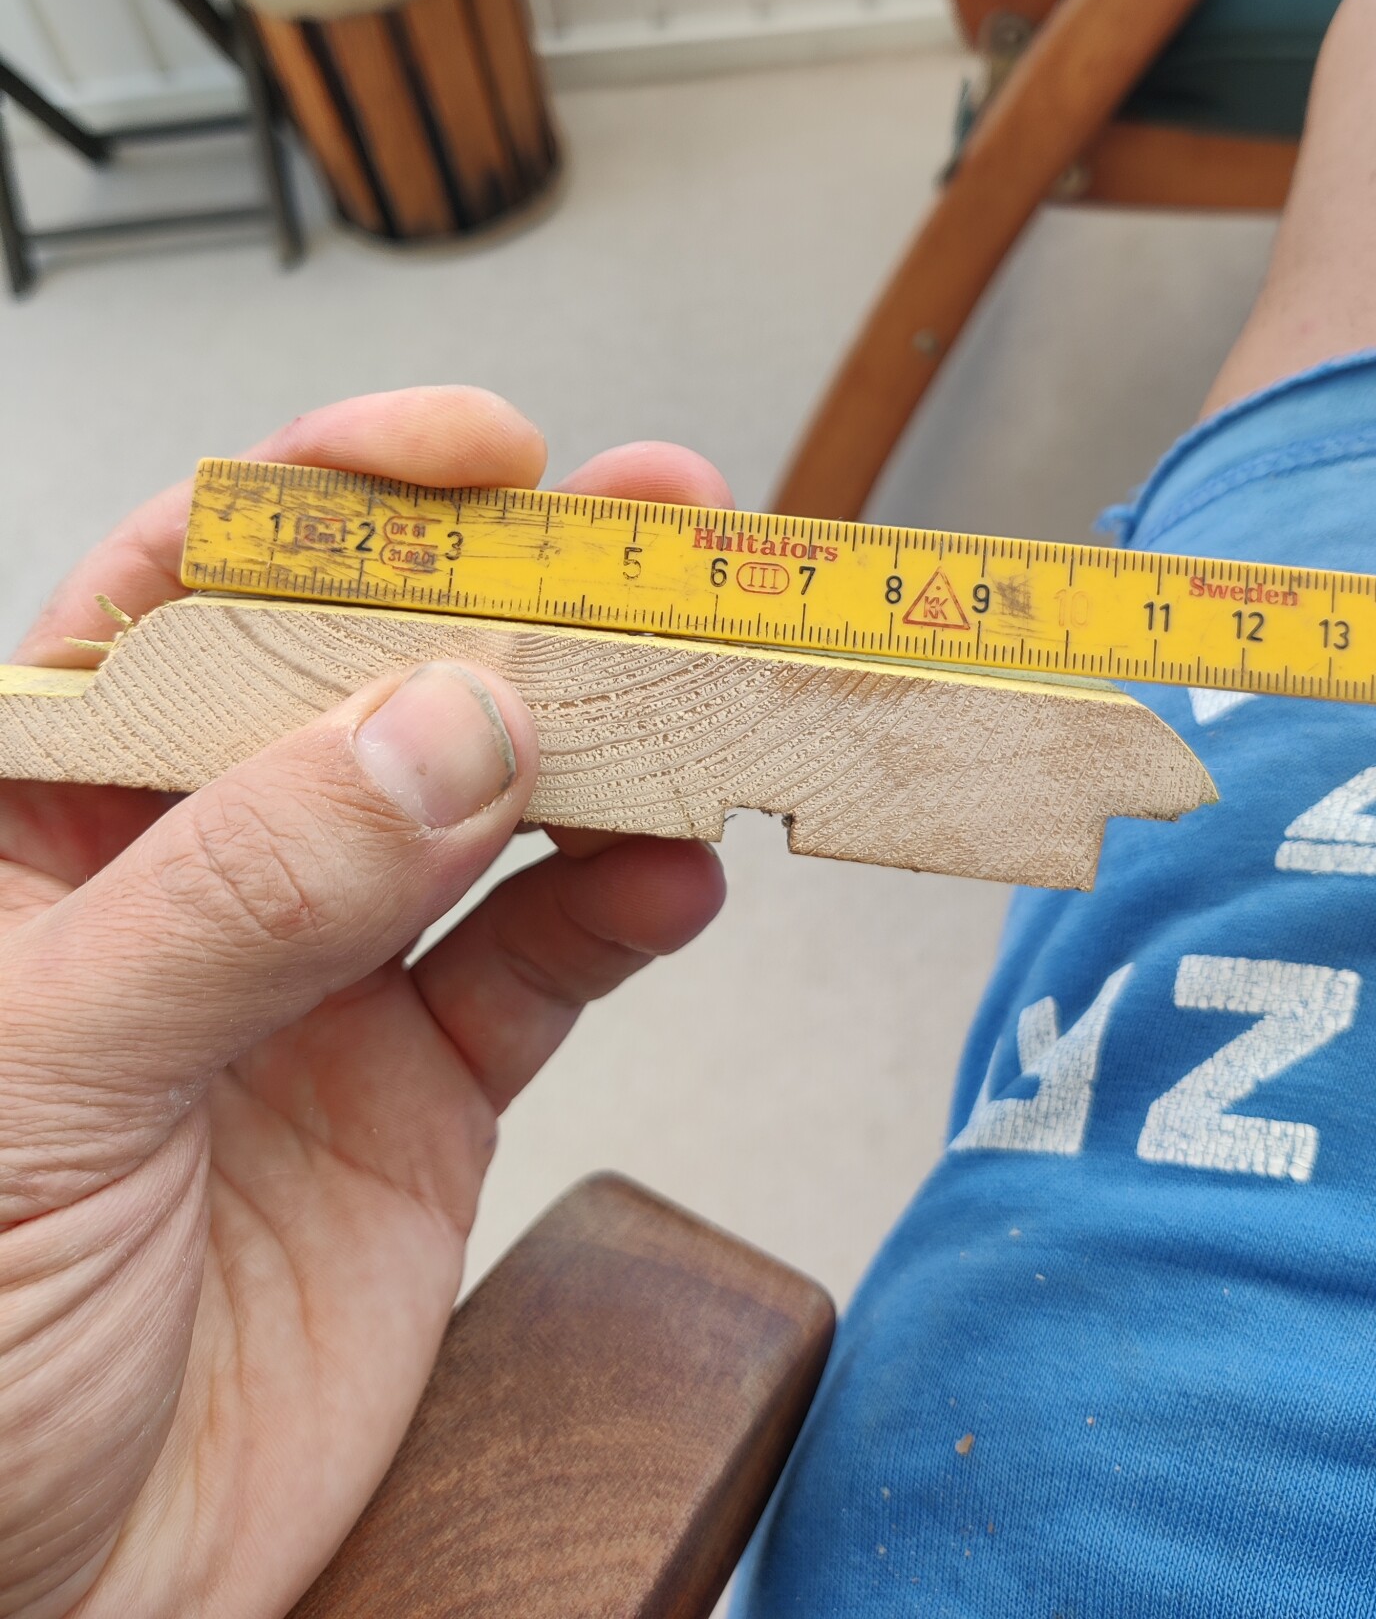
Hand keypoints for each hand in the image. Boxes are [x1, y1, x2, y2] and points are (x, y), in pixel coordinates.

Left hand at [0, 388, 730, 1618]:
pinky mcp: (419, 1098)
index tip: (476, 460)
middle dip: (518, 591)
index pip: (185, 593)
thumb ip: (247, 895)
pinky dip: (623, 912)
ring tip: (718, 682)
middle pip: (372, 676)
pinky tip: (680, 870)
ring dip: (608, 736)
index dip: (332, 496)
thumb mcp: (46, 1083)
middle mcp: (193, 874)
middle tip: (662, 527)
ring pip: (487, 808)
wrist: (30, 1611)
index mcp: (40, 821)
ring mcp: (318, 981)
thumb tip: (441, 726)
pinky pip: (542, 970)